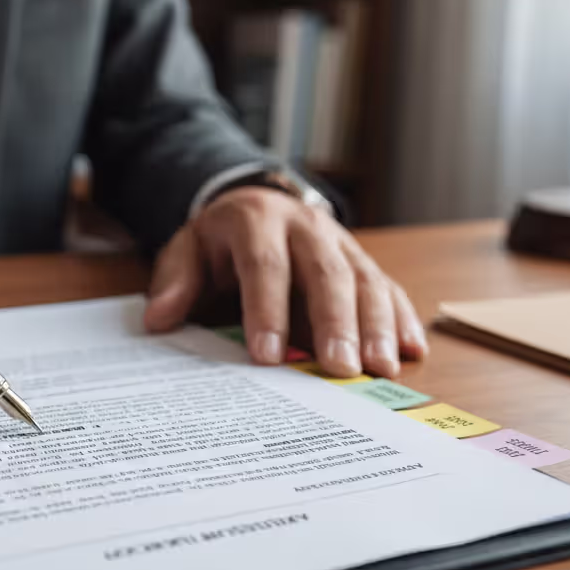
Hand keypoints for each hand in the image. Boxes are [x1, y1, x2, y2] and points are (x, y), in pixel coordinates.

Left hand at [143, 186, 426, 377]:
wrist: (255, 201)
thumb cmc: (220, 238)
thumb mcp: (186, 249)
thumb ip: (176, 281)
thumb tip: (159, 319)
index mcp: (256, 220)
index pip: (265, 265)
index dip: (267, 310)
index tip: (268, 356)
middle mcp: (305, 226)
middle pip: (326, 273)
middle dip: (336, 322)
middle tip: (341, 369)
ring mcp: (340, 242)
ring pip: (365, 280)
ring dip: (377, 325)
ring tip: (381, 368)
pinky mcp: (362, 260)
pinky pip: (387, 286)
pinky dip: (402, 318)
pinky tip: (411, 351)